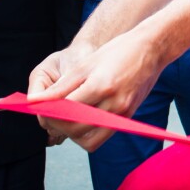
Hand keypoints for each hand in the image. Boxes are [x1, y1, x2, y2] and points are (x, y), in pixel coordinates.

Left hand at [27, 23, 163, 150]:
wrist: (152, 49)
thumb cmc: (118, 51)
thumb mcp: (87, 63)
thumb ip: (63, 86)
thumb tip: (39, 102)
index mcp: (101, 85)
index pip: (66, 109)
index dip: (48, 112)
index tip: (37, 109)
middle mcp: (114, 103)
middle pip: (75, 128)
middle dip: (56, 125)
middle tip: (47, 116)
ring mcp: (123, 113)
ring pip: (88, 140)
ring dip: (71, 134)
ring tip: (63, 119)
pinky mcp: (128, 117)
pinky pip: (102, 136)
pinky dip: (87, 134)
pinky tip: (80, 120)